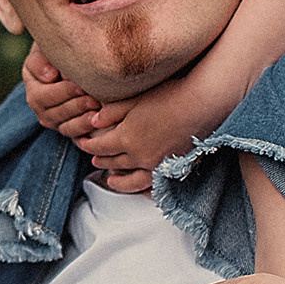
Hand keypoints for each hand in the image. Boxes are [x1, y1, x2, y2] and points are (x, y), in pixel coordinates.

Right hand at [22, 47, 102, 141]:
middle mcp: (43, 110)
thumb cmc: (59, 53)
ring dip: (83, 121)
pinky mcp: (72, 129)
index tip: (80, 85)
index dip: (62, 92)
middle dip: (77, 106)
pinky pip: (78, 137)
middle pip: (57, 114)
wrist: (74, 62)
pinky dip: (88, 132)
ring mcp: (57, 122)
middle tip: (95, 99)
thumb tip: (50, 76)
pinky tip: (100, 124)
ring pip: (68, 128)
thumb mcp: (44, 50)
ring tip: (99, 113)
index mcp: (34, 91)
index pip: (44, 97)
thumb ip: (40, 60)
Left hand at [67, 68, 220, 179]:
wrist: (203, 104)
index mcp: (126, 137)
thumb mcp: (135, 99)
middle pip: (113, 162)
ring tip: (110, 179)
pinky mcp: (172, 168)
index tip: (81, 142)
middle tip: (93, 157)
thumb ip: (112, 112)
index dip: (88, 145)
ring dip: (118, 180)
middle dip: (101, 159)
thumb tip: (92, 121)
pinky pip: (152, 185)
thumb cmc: (169, 95)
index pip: (100, 146)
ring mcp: (156, 164)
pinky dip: (142, 189)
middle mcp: (139, 155)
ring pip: (130, 179)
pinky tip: (139, 189)